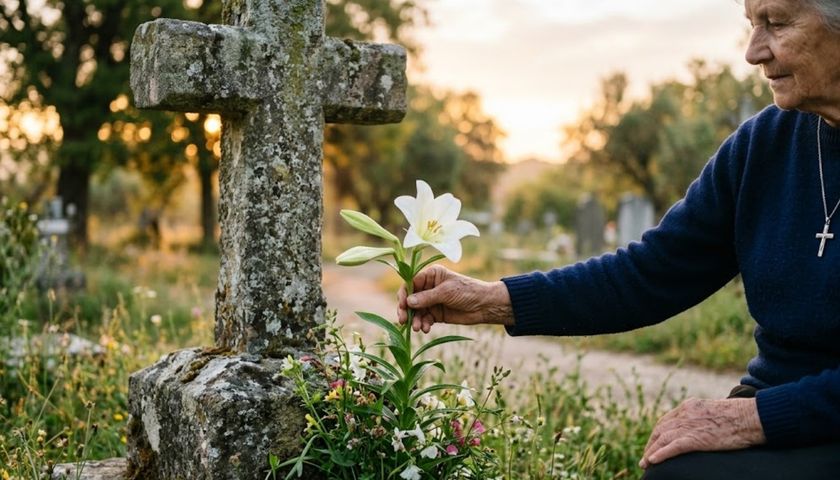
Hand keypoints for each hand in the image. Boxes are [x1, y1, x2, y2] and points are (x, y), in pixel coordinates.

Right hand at [397, 265, 513, 332]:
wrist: (484, 305)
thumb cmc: (467, 291)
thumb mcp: (446, 292)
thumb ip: (427, 297)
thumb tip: (408, 302)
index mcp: (431, 275)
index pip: (411, 283)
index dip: (404, 294)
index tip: (402, 305)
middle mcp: (429, 287)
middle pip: (410, 298)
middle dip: (406, 310)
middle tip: (402, 321)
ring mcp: (432, 301)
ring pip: (416, 311)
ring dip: (415, 320)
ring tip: (417, 328)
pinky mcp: (436, 313)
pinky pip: (424, 319)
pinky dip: (423, 324)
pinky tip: (426, 329)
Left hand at [640, 397, 765, 468]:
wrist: (752, 416)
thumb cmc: (740, 416)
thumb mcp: (715, 411)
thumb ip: (702, 417)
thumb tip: (700, 429)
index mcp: (689, 406)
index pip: (666, 421)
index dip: (657, 434)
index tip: (653, 444)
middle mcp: (685, 413)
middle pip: (660, 430)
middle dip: (651, 444)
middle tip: (646, 458)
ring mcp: (690, 425)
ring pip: (663, 439)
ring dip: (651, 452)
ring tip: (645, 464)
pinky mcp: (697, 438)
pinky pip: (673, 447)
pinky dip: (661, 454)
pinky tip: (652, 462)